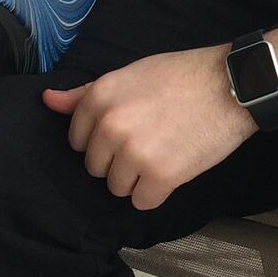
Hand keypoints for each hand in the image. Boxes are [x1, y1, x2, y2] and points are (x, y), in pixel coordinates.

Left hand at [42, 46, 256, 211]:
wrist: (230, 86)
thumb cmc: (181, 76)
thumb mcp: (129, 74)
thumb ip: (85, 94)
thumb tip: (47, 100)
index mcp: (99, 98)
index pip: (78, 141)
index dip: (102, 139)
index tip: (128, 130)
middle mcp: (110, 126)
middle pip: (95, 168)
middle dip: (118, 161)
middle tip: (149, 140)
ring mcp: (134, 153)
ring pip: (116, 188)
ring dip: (137, 179)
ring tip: (163, 153)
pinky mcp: (160, 177)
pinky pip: (141, 202)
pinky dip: (157, 192)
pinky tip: (173, 169)